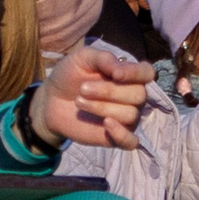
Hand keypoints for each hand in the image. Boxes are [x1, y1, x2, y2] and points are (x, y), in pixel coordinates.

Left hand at [29, 43, 152, 150]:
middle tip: (82, 89)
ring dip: (102, 107)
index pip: (147, 73)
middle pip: (139, 95)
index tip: (115, 74)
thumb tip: (121, 70)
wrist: (51, 100)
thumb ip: (104, 59)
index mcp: (127, 74)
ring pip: (130, 115)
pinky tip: (106, 124)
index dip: (136, 73)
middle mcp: (132, 96)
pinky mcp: (116, 137)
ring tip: (79, 102)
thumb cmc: (70, 75)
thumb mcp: (83, 58)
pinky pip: (131, 141)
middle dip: (109, 91)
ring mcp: (126, 118)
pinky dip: (122, 134)